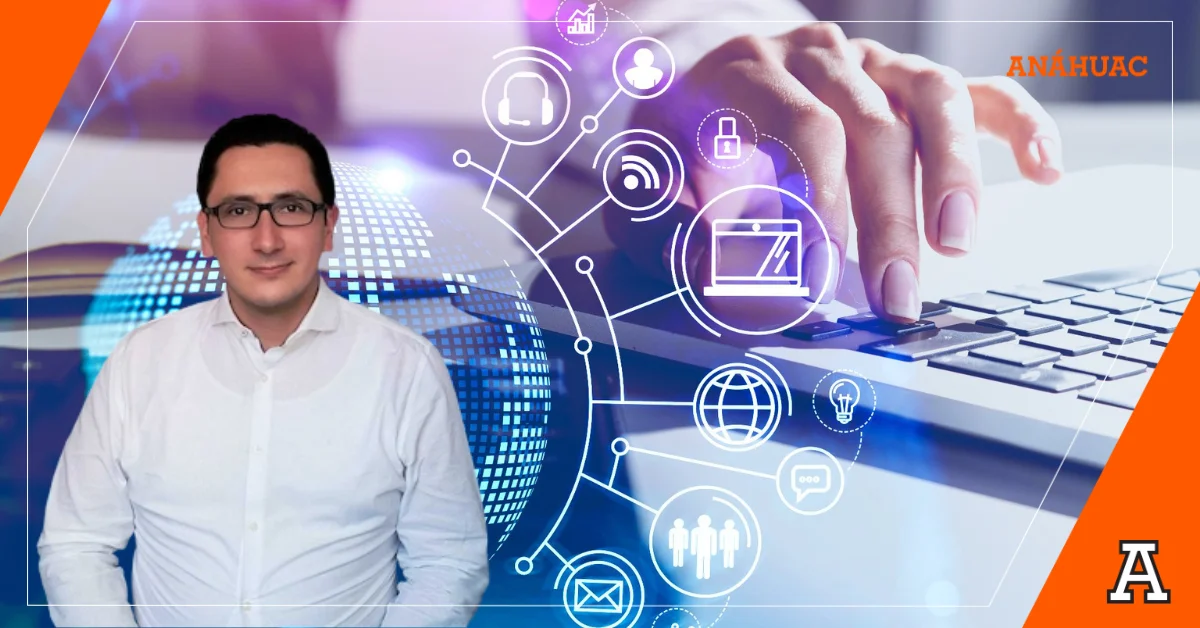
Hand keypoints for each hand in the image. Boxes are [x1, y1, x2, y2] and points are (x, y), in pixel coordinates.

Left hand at [605, 23, 1061, 327]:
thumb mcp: (646, 183)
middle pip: (869, 127)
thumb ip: (669, 228)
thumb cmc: (675, 146)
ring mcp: (867, 63)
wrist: (699, 83)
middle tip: (895, 296)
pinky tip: (1042, 170)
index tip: (829, 276)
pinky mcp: (906, 79)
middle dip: (887, 219)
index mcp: (743, 75)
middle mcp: (811, 56)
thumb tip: (719, 278)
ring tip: (957, 245)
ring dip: (952, 175)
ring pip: (930, 101)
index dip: (823, 206)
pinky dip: (1017, 127)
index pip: (802, 133)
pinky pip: (975, 91)